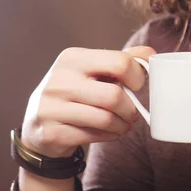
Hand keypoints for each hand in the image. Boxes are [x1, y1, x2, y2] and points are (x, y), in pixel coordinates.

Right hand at [20, 46, 154, 157]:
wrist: (39, 124)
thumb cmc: (77, 92)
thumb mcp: (95, 70)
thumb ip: (123, 59)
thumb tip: (151, 54)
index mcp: (72, 58)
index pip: (120, 63)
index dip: (137, 77)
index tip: (137, 86)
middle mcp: (59, 80)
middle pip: (114, 96)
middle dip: (130, 108)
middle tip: (132, 113)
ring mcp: (51, 107)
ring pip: (105, 119)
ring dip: (122, 125)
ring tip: (123, 124)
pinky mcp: (51, 132)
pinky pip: (93, 136)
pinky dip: (109, 136)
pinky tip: (108, 132)